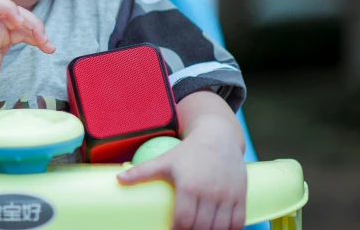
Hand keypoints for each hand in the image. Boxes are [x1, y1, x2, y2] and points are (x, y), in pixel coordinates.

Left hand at [117, 120, 246, 229]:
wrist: (218, 137)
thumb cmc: (188, 152)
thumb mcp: (165, 160)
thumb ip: (142, 171)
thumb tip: (118, 179)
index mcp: (189, 186)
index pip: (183, 220)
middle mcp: (210, 192)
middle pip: (202, 227)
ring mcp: (228, 195)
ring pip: (220, 228)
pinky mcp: (241, 196)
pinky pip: (238, 223)